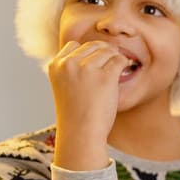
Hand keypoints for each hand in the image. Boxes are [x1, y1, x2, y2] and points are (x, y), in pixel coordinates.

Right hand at [48, 40, 128, 170]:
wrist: (81, 133)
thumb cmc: (76, 114)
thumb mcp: (65, 87)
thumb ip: (71, 71)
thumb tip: (93, 55)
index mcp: (56, 65)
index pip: (74, 45)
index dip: (87, 53)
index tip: (94, 65)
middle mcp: (69, 64)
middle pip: (92, 45)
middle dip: (104, 53)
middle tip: (111, 65)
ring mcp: (87, 69)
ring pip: (107, 51)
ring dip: (114, 59)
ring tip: (116, 72)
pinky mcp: (105, 77)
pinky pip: (119, 60)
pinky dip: (123, 64)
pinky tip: (123, 72)